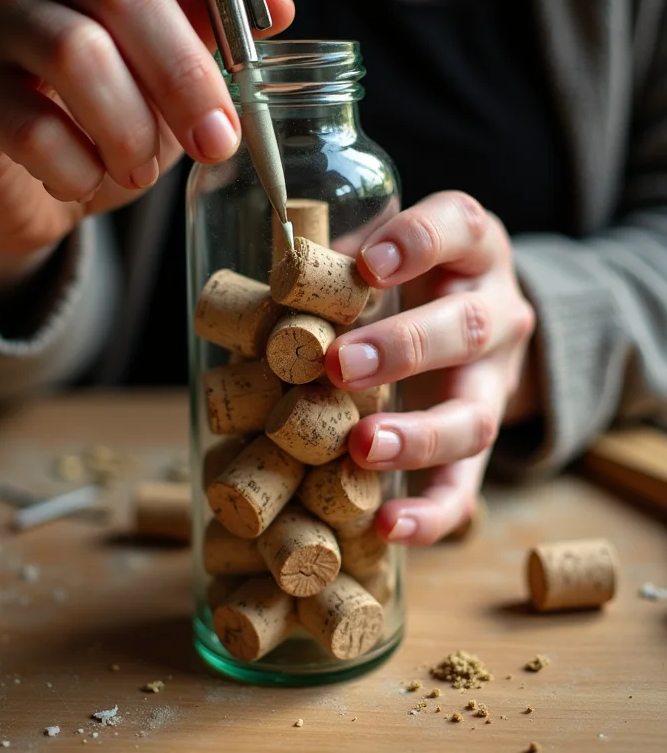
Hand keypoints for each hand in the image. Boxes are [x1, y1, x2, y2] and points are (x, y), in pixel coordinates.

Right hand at [0, 0, 293, 290]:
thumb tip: (278, 6)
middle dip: (185, 81)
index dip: (216, 6)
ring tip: (138, 173)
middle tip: (215, 144)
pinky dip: (77, 171)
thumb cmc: (108, 124)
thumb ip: (209, 38)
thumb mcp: (168, 84)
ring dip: (128, 132)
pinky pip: (32, 128)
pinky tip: (83, 182)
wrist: (37, 185)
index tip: (247, 66)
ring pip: (78, 56)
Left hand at [324, 191, 536, 544]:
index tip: (368, 264)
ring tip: (362, 447)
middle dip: (403, 348)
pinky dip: (431, 512)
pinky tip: (388, 525)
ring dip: (417, 435)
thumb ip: (339, 266)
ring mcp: (495, 385)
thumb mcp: (388, 254)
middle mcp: (496, 313)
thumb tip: (257, 299)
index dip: (419, 243)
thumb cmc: (415, 279)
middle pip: (467, 328)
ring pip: (475, 415)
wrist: (482, 321)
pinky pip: (467, 484)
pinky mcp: (480, 442)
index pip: (459, 227)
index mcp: (470, 251)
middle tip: (341, 366)